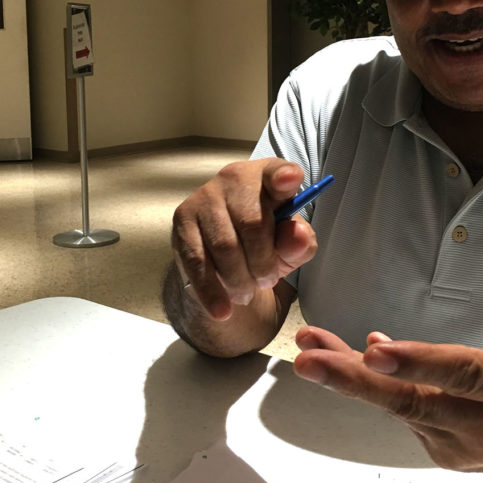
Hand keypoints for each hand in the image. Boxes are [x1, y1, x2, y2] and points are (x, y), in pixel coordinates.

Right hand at [172, 158, 317, 319]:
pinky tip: (222, 310)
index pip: (278, 171)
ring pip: (224, 246)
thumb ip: (299, 242)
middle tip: (267, 282)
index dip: (284, 176)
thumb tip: (296, 236)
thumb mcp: (290, 245)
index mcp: (268, 176)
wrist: (222, 254)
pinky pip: (197, 261)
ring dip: (239, 279)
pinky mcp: (182, 218)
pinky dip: (211, 291)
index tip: (289, 182)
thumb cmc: (264, 241)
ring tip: (247, 293)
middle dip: (262, 263)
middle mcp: (234, 177)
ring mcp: (204, 196)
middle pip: (252, 223)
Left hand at [293, 248, 482, 482]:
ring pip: (395, 406)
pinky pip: (397, 411)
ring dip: (348, 376)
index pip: (466, 375)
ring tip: (306, 348)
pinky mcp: (441, 448)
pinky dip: (367, 382)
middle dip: (355, 380)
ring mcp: (460, 445)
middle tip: (308, 361)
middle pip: (413, 401)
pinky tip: (338, 354)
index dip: (421, 362)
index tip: (375, 348)